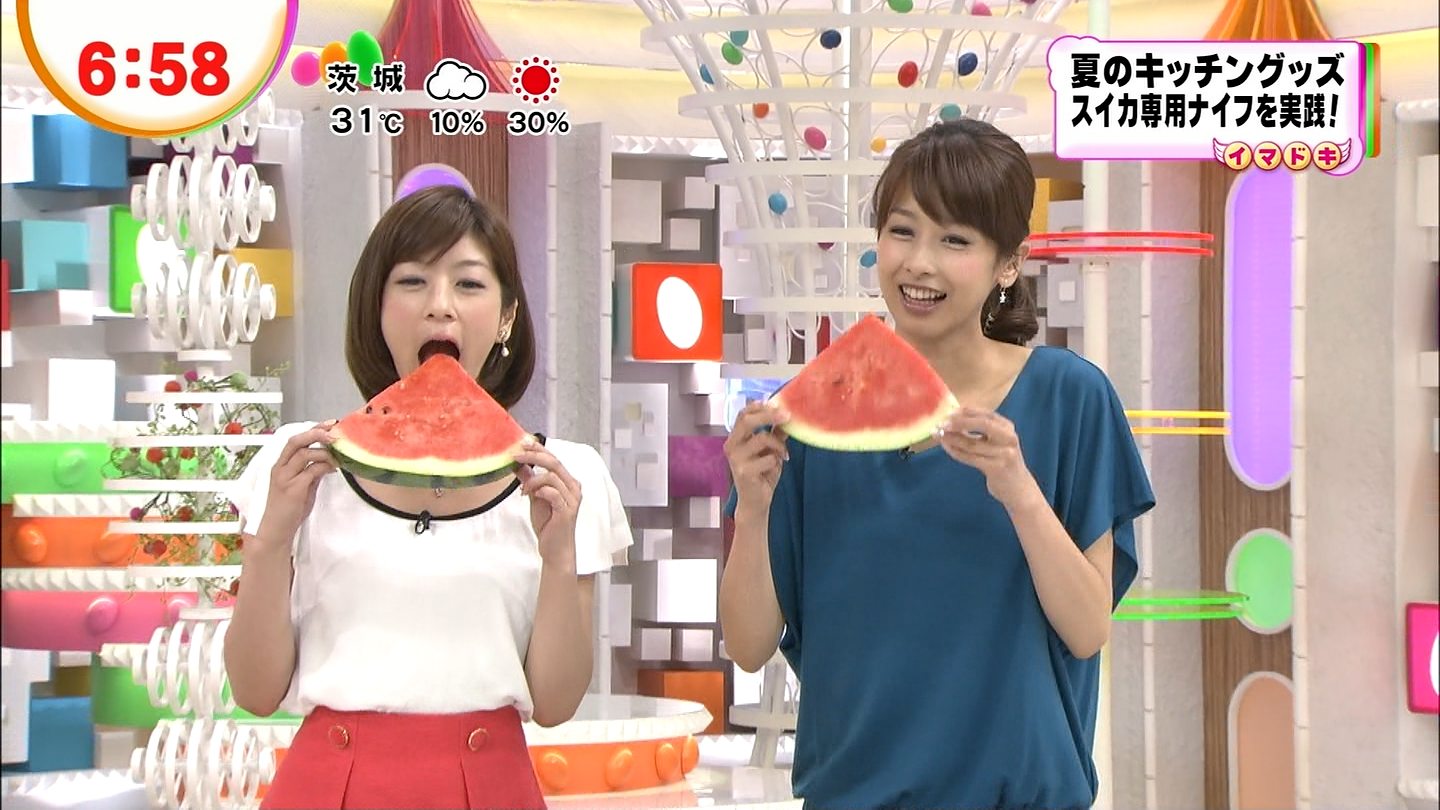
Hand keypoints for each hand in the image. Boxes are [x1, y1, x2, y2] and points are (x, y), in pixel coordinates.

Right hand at [253, 421, 337, 551]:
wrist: (275, 531)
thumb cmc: (287, 511)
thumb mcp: (302, 487)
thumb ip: (311, 472)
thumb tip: (328, 462)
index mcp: (280, 466)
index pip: (294, 440)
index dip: (312, 430)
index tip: (330, 424)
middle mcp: (280, 468)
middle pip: (296, 442)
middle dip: (316, 433)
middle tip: (335, 432)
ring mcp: (285, 478)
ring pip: (305, 454)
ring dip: (325, 453)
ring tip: (338, 458)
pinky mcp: (293, 489)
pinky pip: (312, 471)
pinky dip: (325, 467)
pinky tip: (333, 470)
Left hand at [514, 438, 581, 569]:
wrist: (556, 550)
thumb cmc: (549, 525)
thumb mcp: (535, 498)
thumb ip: (530, 481)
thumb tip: (520, 465)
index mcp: (567, 482)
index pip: (553, 459)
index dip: (539, 449)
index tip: (523, 442)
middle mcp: (573, 488)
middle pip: (554, 463)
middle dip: (534, 456)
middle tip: (516, 455)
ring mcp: (572, 499)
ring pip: (551, 477)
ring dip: (533, 480)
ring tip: (523, 490)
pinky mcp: (567, 511)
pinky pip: (553, 493)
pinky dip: (539, 490)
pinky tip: (530, 495)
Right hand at [723, 401, 789, 515]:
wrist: (755, 502)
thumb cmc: (761, 475)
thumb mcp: (770, 450)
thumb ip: (775, 433)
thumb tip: (786, 415)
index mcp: (735, 438)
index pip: (743, 414)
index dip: (759, 406)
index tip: (777, 403)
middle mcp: (731, 446)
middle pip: (747, 421)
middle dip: (769, 415)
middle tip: (787, 416)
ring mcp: (736, 459)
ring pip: (762, 438)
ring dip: (778, 445)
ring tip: (784, 454)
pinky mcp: (744, 471)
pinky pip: (768, 458)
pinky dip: (777, 461)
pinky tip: (776, 468)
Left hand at [938, 407, 1041, 509]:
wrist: (1018, 489)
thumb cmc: (1002, 462)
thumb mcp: (996, 443)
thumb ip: (980, 431)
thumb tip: (952, 420)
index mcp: (1008, 427)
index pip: (986, 414)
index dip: (967, 412)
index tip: (949, 412)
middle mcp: (1009, 438)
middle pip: (983, 424)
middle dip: (960, 422)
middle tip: (942, 423)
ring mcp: (1005, 453)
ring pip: (972, 443)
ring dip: (952, 438)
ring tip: (938, 435)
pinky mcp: (997, 468)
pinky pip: (971, 458)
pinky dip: (956, 451)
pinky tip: (947, 447)